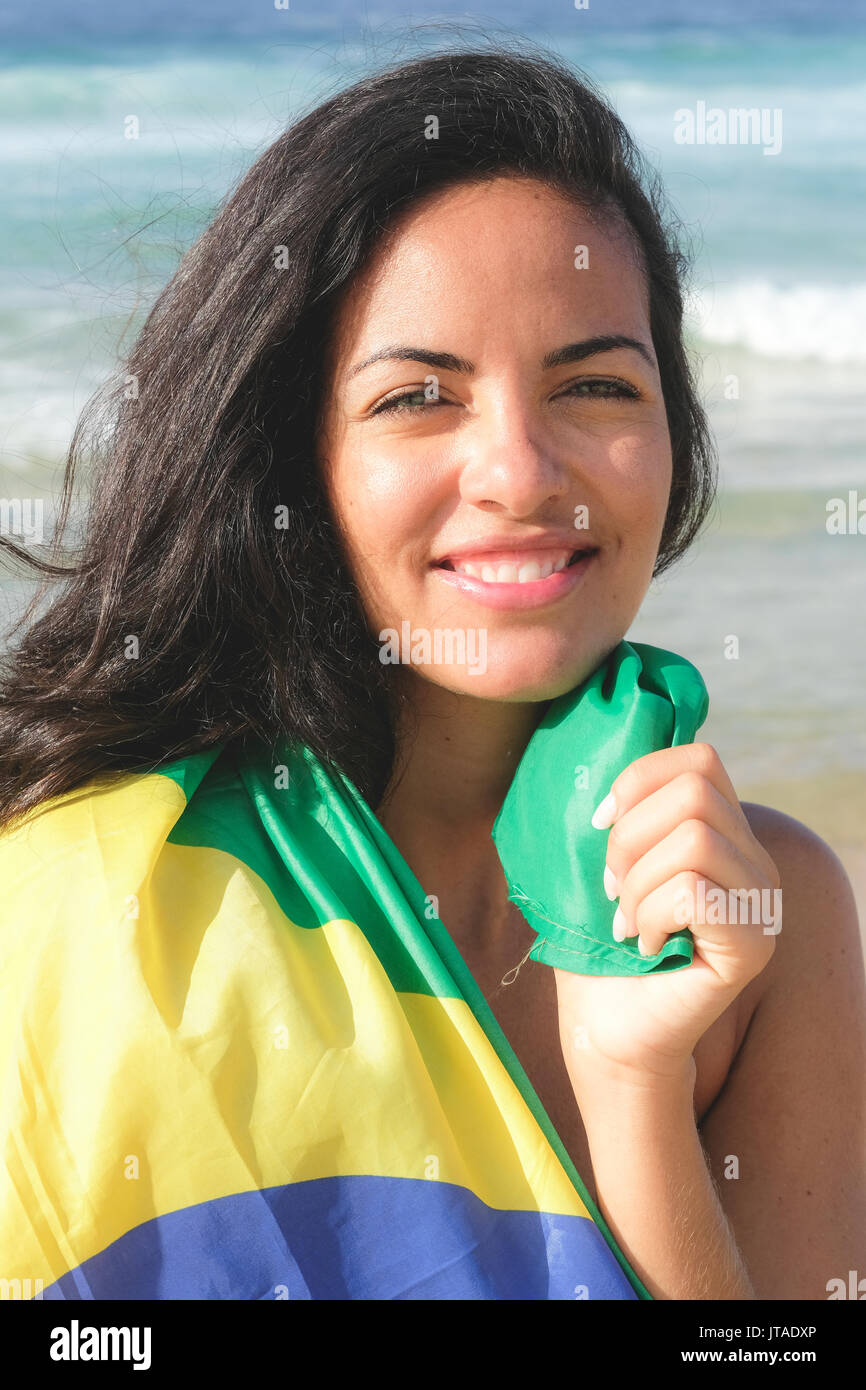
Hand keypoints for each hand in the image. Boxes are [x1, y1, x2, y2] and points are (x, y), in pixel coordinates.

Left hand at [554, 742, 780, 1087]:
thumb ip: (621, 811)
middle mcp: (754, 860)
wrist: (606, 1028)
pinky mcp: (753, 944)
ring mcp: (761, 902)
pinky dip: (651, 915)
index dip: (638, 781)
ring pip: (694, 839)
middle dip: (629, 838)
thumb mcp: (604, 863)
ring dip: (637, 882)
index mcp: (724, 830)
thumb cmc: (600, 945)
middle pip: (693, 793)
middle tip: (612, 890)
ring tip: (629, 922)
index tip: (598, 826)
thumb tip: (597, 757)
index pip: (698, 759)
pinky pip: (694, 891)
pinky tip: (647, 944)